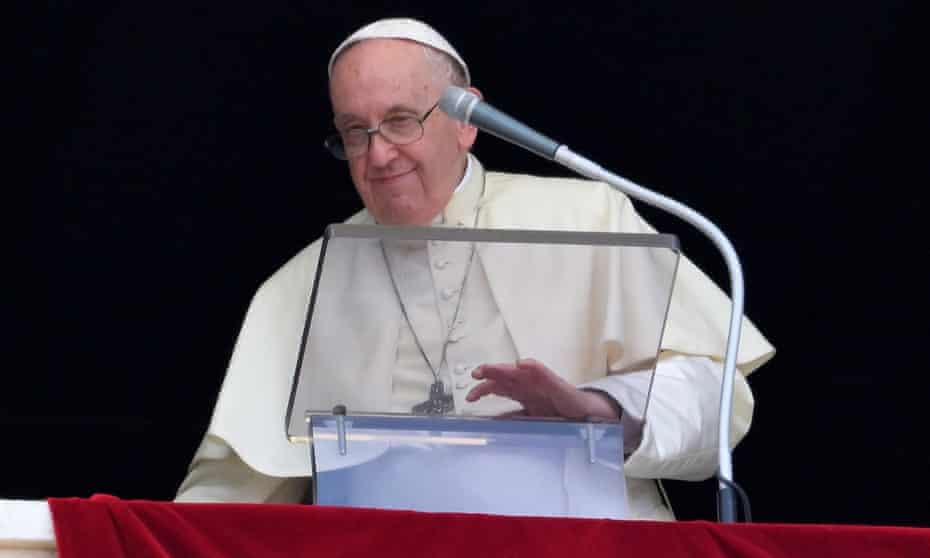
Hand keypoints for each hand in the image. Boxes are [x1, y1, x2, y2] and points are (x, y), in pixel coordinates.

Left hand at [466, 358, 619, 419]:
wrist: (583, 415)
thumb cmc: (557, 412)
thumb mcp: (530, 419)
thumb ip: (512, 418)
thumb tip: (491, 422)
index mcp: (521, 392)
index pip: (497, 387)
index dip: (482, 389)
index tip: (469, 396)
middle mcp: (528, 384)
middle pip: (504, 376)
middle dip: (489, 373)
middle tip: (476, 374)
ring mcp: (540, 382)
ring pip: (518, 371)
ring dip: (503, 368)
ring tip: (489, 368)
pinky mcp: (555, 383)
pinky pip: (542, 373)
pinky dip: (532, 367)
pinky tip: (522, 364)